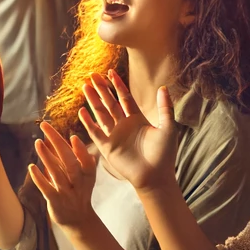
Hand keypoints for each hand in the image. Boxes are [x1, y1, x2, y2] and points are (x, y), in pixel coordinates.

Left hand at [28, 121, 96, 230]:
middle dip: (57, 143)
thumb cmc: (79, 192)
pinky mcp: (55, 201)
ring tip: (37, 142)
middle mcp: (78, 184)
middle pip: (69, 162)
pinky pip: (46, 188)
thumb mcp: (84, 177)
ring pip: (56, 173)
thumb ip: (75, 158)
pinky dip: (39, 177)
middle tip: (44, 126)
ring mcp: (66, 193)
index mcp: (88, 176)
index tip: (73, 137)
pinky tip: (31, 166)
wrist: (78, 220)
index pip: (86, 161)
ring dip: (46, 156)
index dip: (81, 150)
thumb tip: (66, 138)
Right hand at [80, 73, 178, 193]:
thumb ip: (165, 108)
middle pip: (110, 103)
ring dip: (93, 101)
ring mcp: (115, 136)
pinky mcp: (108, 148)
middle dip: (101, 89)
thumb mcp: (168, 128)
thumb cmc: (164, 155)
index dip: (117, 85)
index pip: (124, 98)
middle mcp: (124, 125)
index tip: (110, 72)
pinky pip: (95, 132)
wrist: (155, 177)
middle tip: (92, 75)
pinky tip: (82, 111)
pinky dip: (88, 122)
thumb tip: (163, 87)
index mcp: (137, 119)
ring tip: (85, 87)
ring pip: (101, 114)